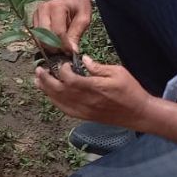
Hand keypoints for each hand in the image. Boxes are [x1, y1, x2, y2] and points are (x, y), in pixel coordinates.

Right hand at [31, 0, 91, 52]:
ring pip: (39, 38)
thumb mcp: (84, 18)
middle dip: (55, 47)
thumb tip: (72, 51)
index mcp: (57, 6)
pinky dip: (46, 43)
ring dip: (50, 47)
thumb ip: (77, 33)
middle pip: (45, 36)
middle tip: (65, 51)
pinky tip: (55, 42)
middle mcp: (43, 9)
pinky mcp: (34, 20)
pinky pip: (37, 37)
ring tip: (61, 47)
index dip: (64, 45)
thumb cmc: (79, 7)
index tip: (71, 52)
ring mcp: (36, 14)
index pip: (58, 31)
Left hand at [34, 55, 148, 126]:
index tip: (63, 63)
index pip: (70, 80)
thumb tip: (83, 59)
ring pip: (59, 101)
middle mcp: (86, 101)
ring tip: (38, 81)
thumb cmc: (130, 90)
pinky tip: (51, 95)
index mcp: (95, 88)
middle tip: (38, 70)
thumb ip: (98, 67)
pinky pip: (65, 110)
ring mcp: (85, 111)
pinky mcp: (85, 116)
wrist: (138, 113)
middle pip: (59, 91)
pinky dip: (55, 102)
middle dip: (46, 80)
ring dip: (47, 91)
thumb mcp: (118, 72)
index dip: (62, 70)